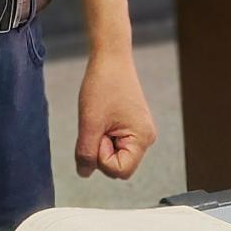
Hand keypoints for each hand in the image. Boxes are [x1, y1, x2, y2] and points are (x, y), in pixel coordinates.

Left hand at [76, 51, 155, 180]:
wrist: (110, 56)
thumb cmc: (102, 85)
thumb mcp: (89, 122)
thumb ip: (86, 152)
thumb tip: (84, 174)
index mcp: (142, 138)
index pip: (119, 171)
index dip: (102, 158)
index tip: (98, 132)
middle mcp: (146, 138)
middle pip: (117, 165)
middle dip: (100, 150)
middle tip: (97, 123)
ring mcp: (140, 131)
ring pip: (114, 154)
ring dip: (100, 141)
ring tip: (99, 117)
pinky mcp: (132, 125)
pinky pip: (114, 142)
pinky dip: (103, 134)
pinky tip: (102, 116)